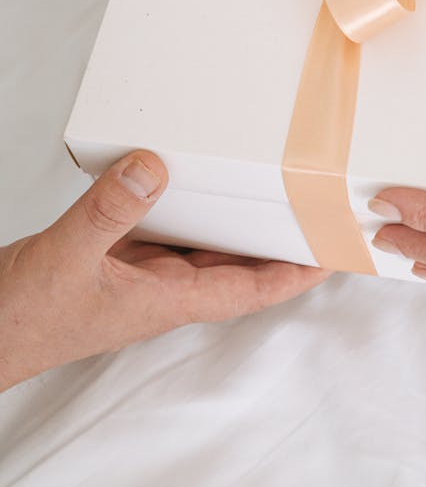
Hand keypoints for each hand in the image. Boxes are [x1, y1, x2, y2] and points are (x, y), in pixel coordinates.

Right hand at [0, 152, 327, 389]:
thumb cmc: (24, 318)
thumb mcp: (68, 256)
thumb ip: (110, 212)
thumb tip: (152, 168)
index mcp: (166, 300)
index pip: (250, 290)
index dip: (295, 274)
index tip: (333, 254)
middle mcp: (164, 288)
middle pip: (239, 268)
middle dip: (280, 244)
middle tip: (317, 212)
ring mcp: (143, 274)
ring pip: (206, 247)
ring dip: (239, 225)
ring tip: (274, 192)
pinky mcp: (119, 257)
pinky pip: (170, 231)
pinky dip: (189, 208)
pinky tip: (191, 182)